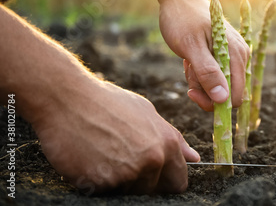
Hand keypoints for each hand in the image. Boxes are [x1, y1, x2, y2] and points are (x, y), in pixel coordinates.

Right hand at [32, 79, 199, 194]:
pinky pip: (104, 192)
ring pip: (128, 192)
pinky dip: (97, 181)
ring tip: (104, 154)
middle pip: (152, 190)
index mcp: (166, 144)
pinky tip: (90, 158)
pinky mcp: (101, 183)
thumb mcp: (146, 112)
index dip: (166, 181)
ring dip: (118, 181)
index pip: (178, 182)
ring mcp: (126, 174)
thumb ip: (173, 138)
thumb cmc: (107, 102)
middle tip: (121, 159)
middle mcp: (151, 161)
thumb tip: (193, 158)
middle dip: (141, 181)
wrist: (67, 98)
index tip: (154, 176)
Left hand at [159, 0, 249, 110]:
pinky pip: (214, 77)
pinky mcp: (225, 57)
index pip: (235, 97)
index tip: (191, 91)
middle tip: (188, 71)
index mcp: (237, 55)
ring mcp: (233, 56)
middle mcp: (240, 57)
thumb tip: (222, 99)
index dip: (213, 101)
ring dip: (199, 81)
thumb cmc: (183, 20)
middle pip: (226, 94)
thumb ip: (207, 72)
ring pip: (218, 87)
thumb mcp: (191, 47)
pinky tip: (191, 60)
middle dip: (204, 90)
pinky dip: (199, 74)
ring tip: (188, 61)